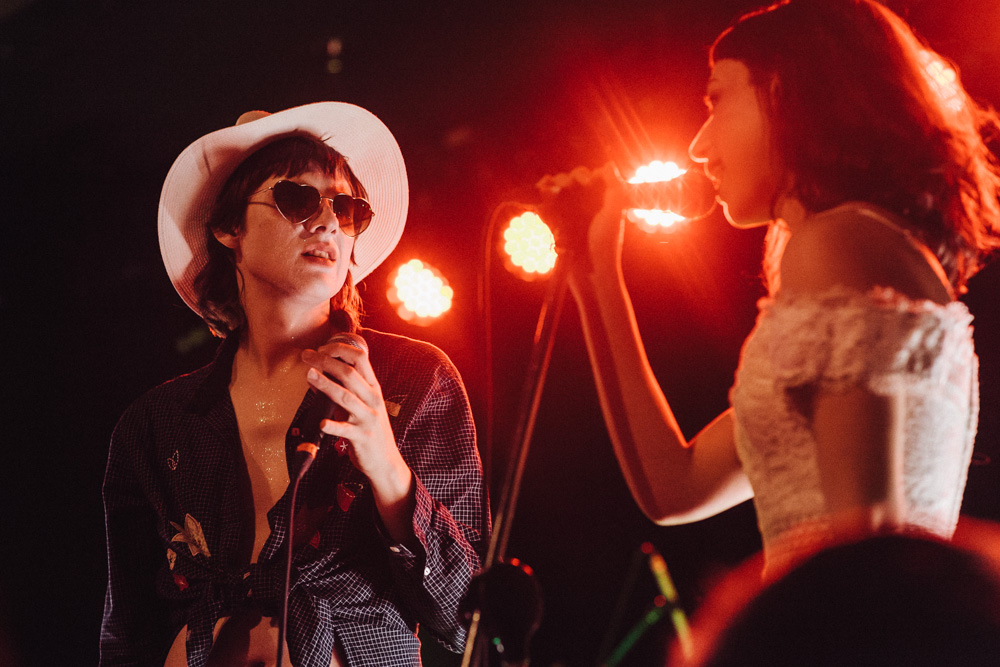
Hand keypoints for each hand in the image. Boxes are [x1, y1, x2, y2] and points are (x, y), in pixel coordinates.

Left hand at [301, 342, 411, 502]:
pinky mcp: (361, 437)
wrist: (385, 461)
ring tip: (309, 375)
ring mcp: (368, 418)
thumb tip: (315, 376)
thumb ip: (342, 391)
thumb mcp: (361, 406)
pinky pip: (344, 430)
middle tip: (306, 356)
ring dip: (326, 385)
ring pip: (345, 397)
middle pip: (349, 374)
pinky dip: (332, 426)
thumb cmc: (370, 429)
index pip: (360, 358)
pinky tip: (320, 423)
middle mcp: (372, 399)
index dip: (340, 349)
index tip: (321, 348)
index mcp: (373, 388)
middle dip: (326, 361)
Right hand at [535, 162, 628, 276]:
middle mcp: (584, 204)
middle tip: (568, 189)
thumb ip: (614, 186)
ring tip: (553, 190)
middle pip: (570, 180)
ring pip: (555, 189)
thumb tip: (606, 164)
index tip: (586, 184)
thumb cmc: (606, 243)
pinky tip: (543, 192)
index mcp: (600, 200)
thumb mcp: (614, 212)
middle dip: (567, 180)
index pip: (588, 176)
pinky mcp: (554, 223)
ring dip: (553, 184)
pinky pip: (544, 203)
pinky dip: (542, 194)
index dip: (584, 176)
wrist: (590, 272)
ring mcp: (568, 213)